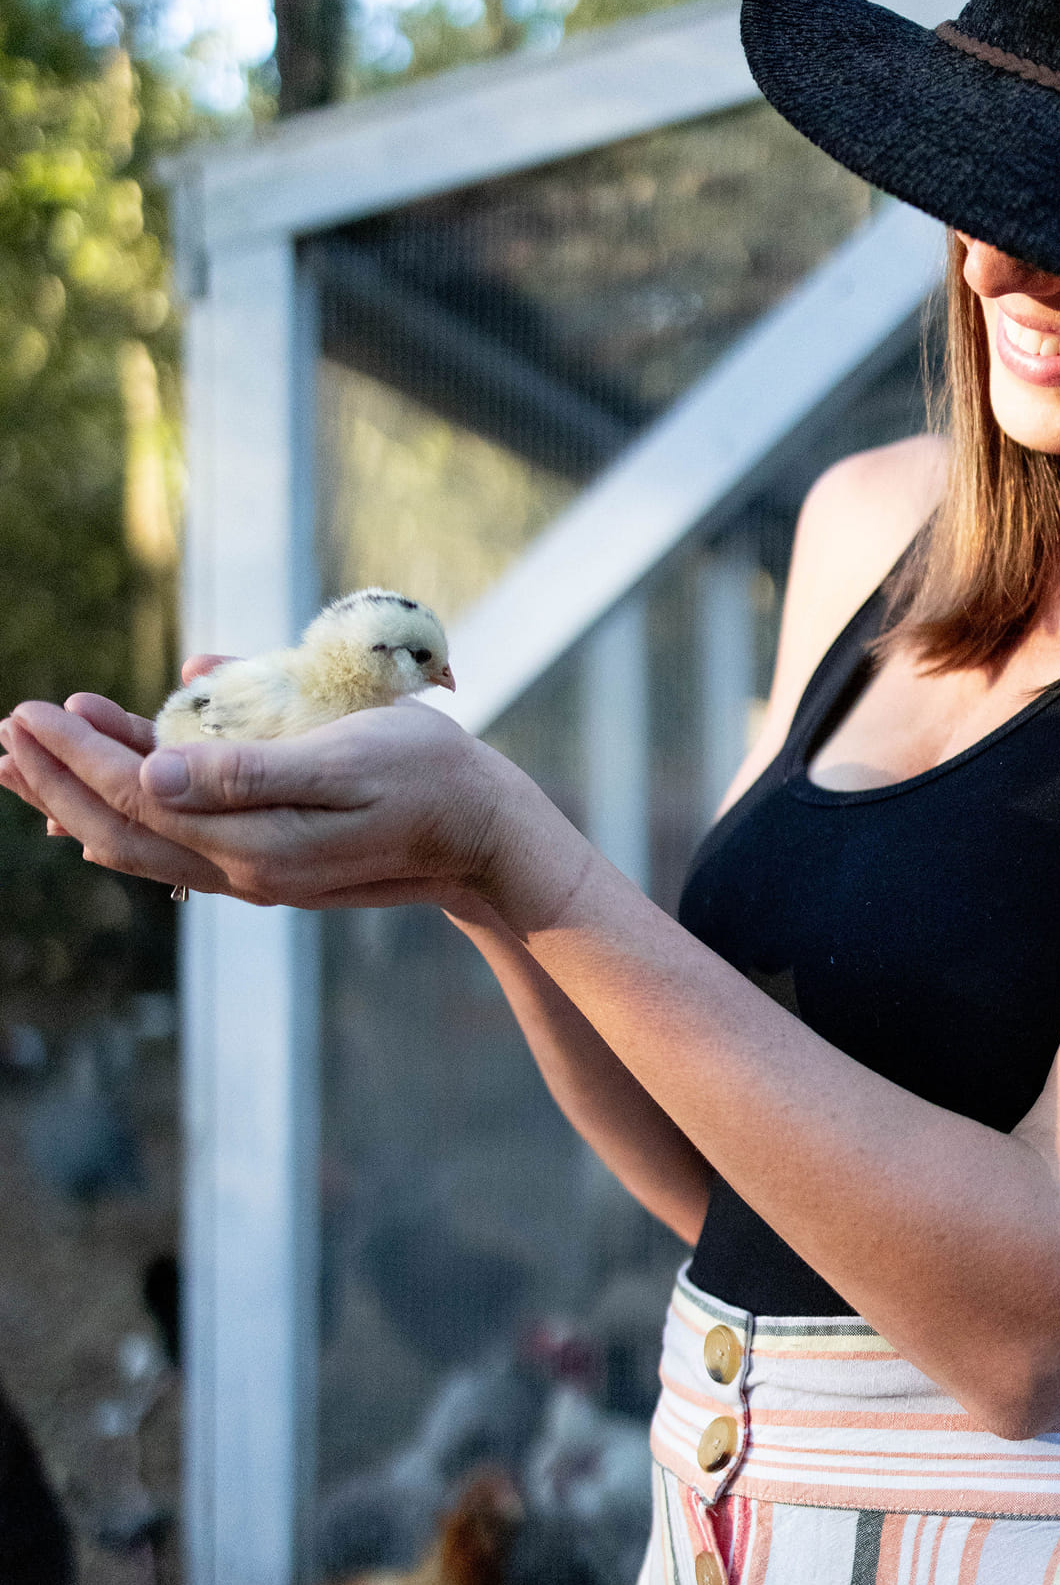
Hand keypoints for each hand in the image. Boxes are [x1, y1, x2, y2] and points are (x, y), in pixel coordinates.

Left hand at [0, 693, 539, 911]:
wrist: (487, 836)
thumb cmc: (430, 779)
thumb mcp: (345, 759)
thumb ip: (245, 771)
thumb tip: (149, 772)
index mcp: (255, 844)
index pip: (138, 798)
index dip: (76, 757)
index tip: (30, 712)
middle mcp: (244, 869)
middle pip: (121, 832)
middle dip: (56, 783)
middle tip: (4, 733)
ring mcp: (256, 872)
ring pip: (143, 842)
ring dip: (82, 800)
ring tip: (30, 762)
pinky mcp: (271, 863)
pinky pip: (179, 842)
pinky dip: (130, 814)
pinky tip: (113, 796)